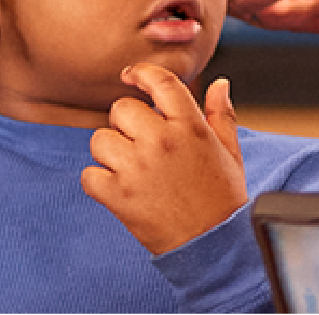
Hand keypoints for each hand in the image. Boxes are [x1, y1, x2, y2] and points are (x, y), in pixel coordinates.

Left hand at [82, 64, 251, 255]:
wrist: (213, 245)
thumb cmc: (222, 199)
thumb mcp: (230, 152)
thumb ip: (221, 114)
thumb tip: (219, 83)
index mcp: (190, 127)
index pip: (160, 82)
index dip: (141, 73)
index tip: (130, 76)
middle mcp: (162, 141)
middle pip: (121, 109)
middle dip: (127, 124)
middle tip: (141, 145)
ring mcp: (137, 168)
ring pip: (100, 140)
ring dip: (110, 152)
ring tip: (131, 169)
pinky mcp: (118, 195)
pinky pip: (89, 174)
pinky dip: (98, 182)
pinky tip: (118, 189)